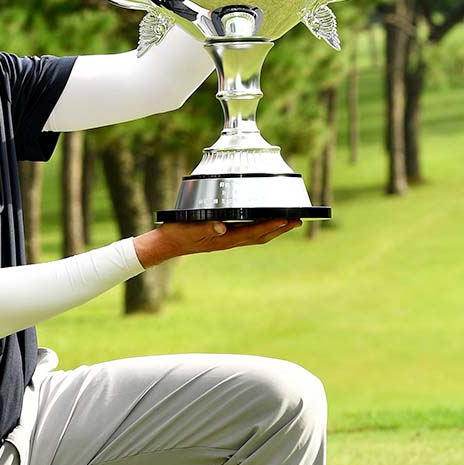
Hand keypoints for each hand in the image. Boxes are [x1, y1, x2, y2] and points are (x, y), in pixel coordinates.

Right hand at [133, 218, 301, 267]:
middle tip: (297, 220)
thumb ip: (205, 227)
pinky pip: (246, 233)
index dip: (270, 226)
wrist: (166, 245)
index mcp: (223, 239)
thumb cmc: (177, 234)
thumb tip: (222, 226)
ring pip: (255, 235)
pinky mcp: (222, 237)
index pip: (252, 232)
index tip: (286, 219)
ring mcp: (226, 240)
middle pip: (260, 236)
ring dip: (273, 229)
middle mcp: (228, 241)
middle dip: (279, 229)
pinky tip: (263, 222)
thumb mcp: (189, 228)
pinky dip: (260, 228)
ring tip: (287, 221)